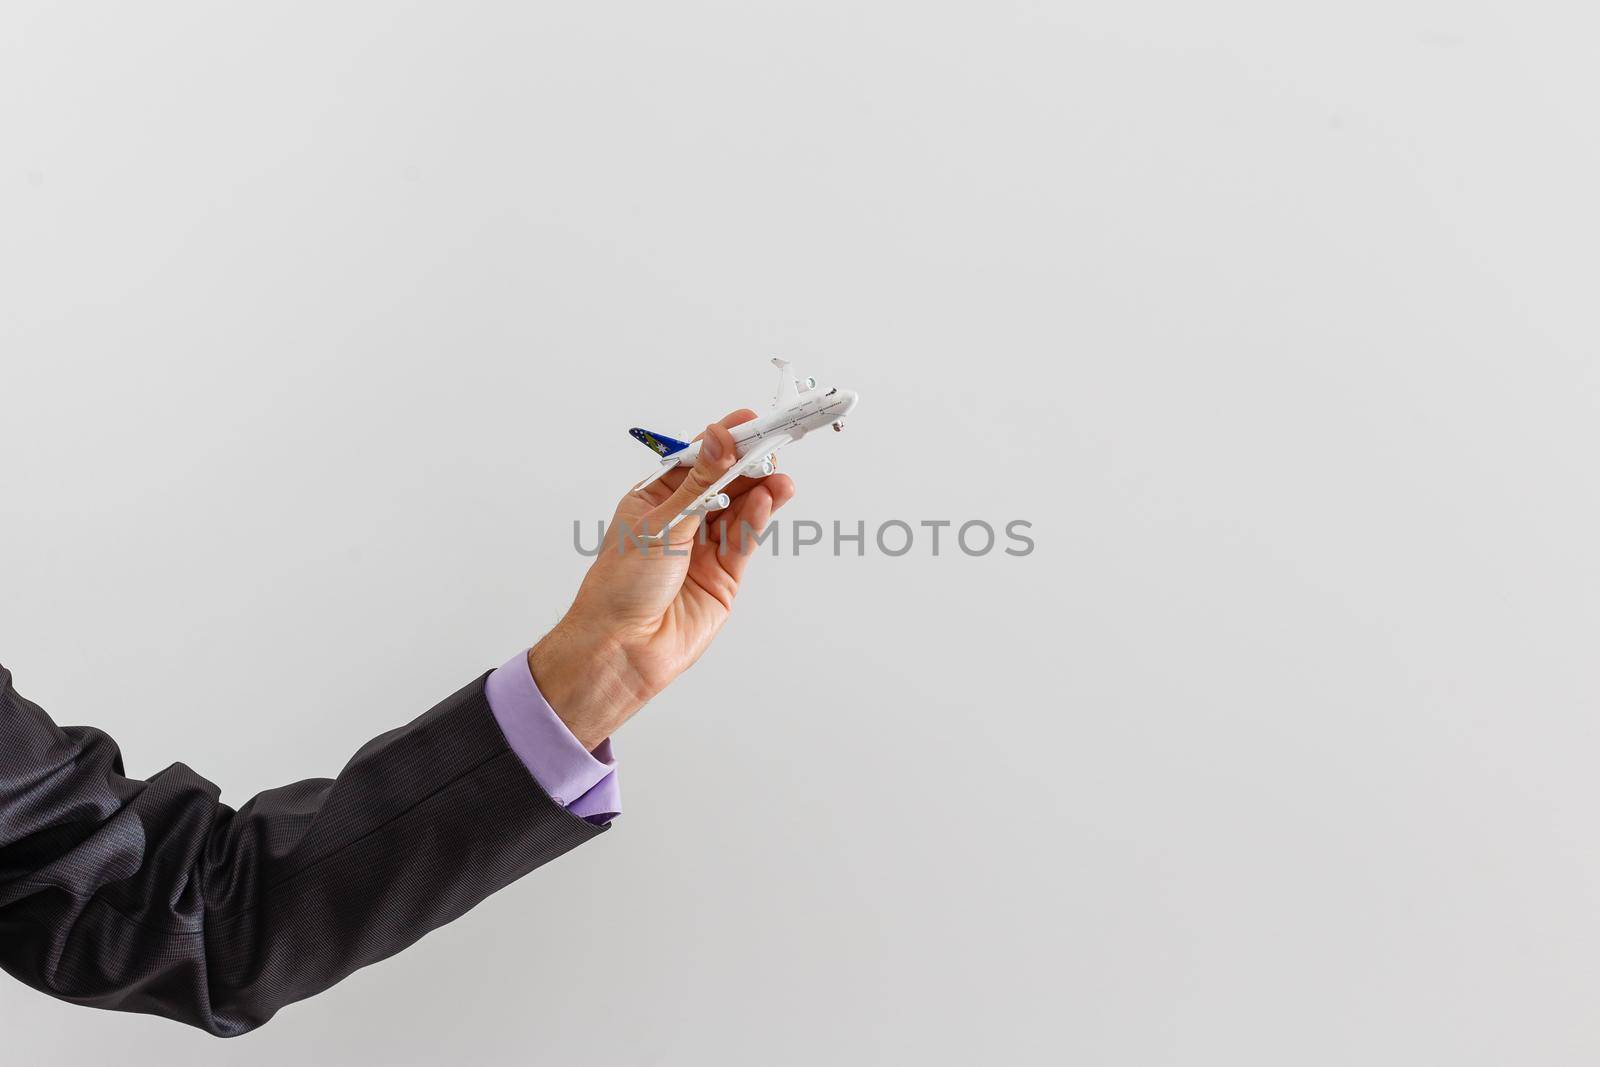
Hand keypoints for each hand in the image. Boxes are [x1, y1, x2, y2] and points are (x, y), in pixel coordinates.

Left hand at [529, 408, 796, 747]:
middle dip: (748, 464)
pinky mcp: (722, 579)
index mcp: (652, 501)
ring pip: (739, 511)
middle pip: (723, 484)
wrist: (621, 648)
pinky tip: (769, 497)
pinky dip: (757, 518)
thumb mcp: (661, 522)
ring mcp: (702, 551)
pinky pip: (744, 541)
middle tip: (772, 445)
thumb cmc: (620, 587)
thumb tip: (719, 439)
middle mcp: (679, 523)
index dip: (721, 441)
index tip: (748, 422)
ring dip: (760, 490)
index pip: (694, 462)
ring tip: (779, 474)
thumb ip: (700, 483)